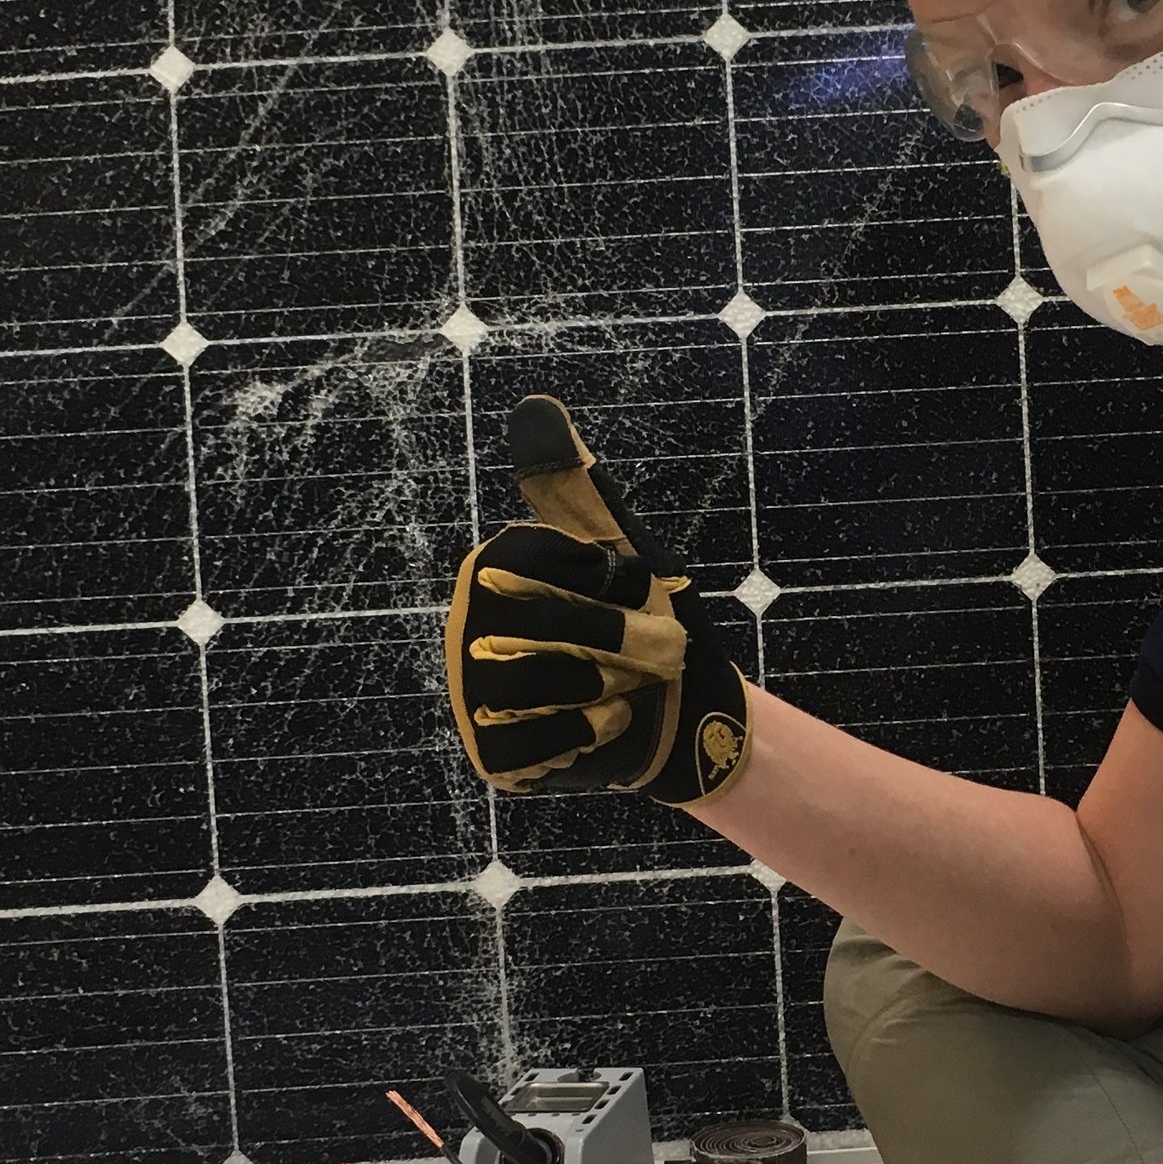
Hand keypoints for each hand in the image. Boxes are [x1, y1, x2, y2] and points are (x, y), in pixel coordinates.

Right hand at [445, 397, 751, 804]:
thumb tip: (534, 406)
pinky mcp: (497, 757)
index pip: (532, 558)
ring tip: (630, 682)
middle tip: (661, 646)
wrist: (692, 712)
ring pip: (524, 687)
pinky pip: (531, 745)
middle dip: (616, 638)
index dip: (602, 576)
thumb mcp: (625, 547)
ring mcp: (476, 696)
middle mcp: (471, 627)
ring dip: (601, 685)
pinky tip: (611, 720)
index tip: (639, 586)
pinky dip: (588, 734)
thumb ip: (578, 484)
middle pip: (532, 625)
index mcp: (495, 567)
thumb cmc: (654, 619)